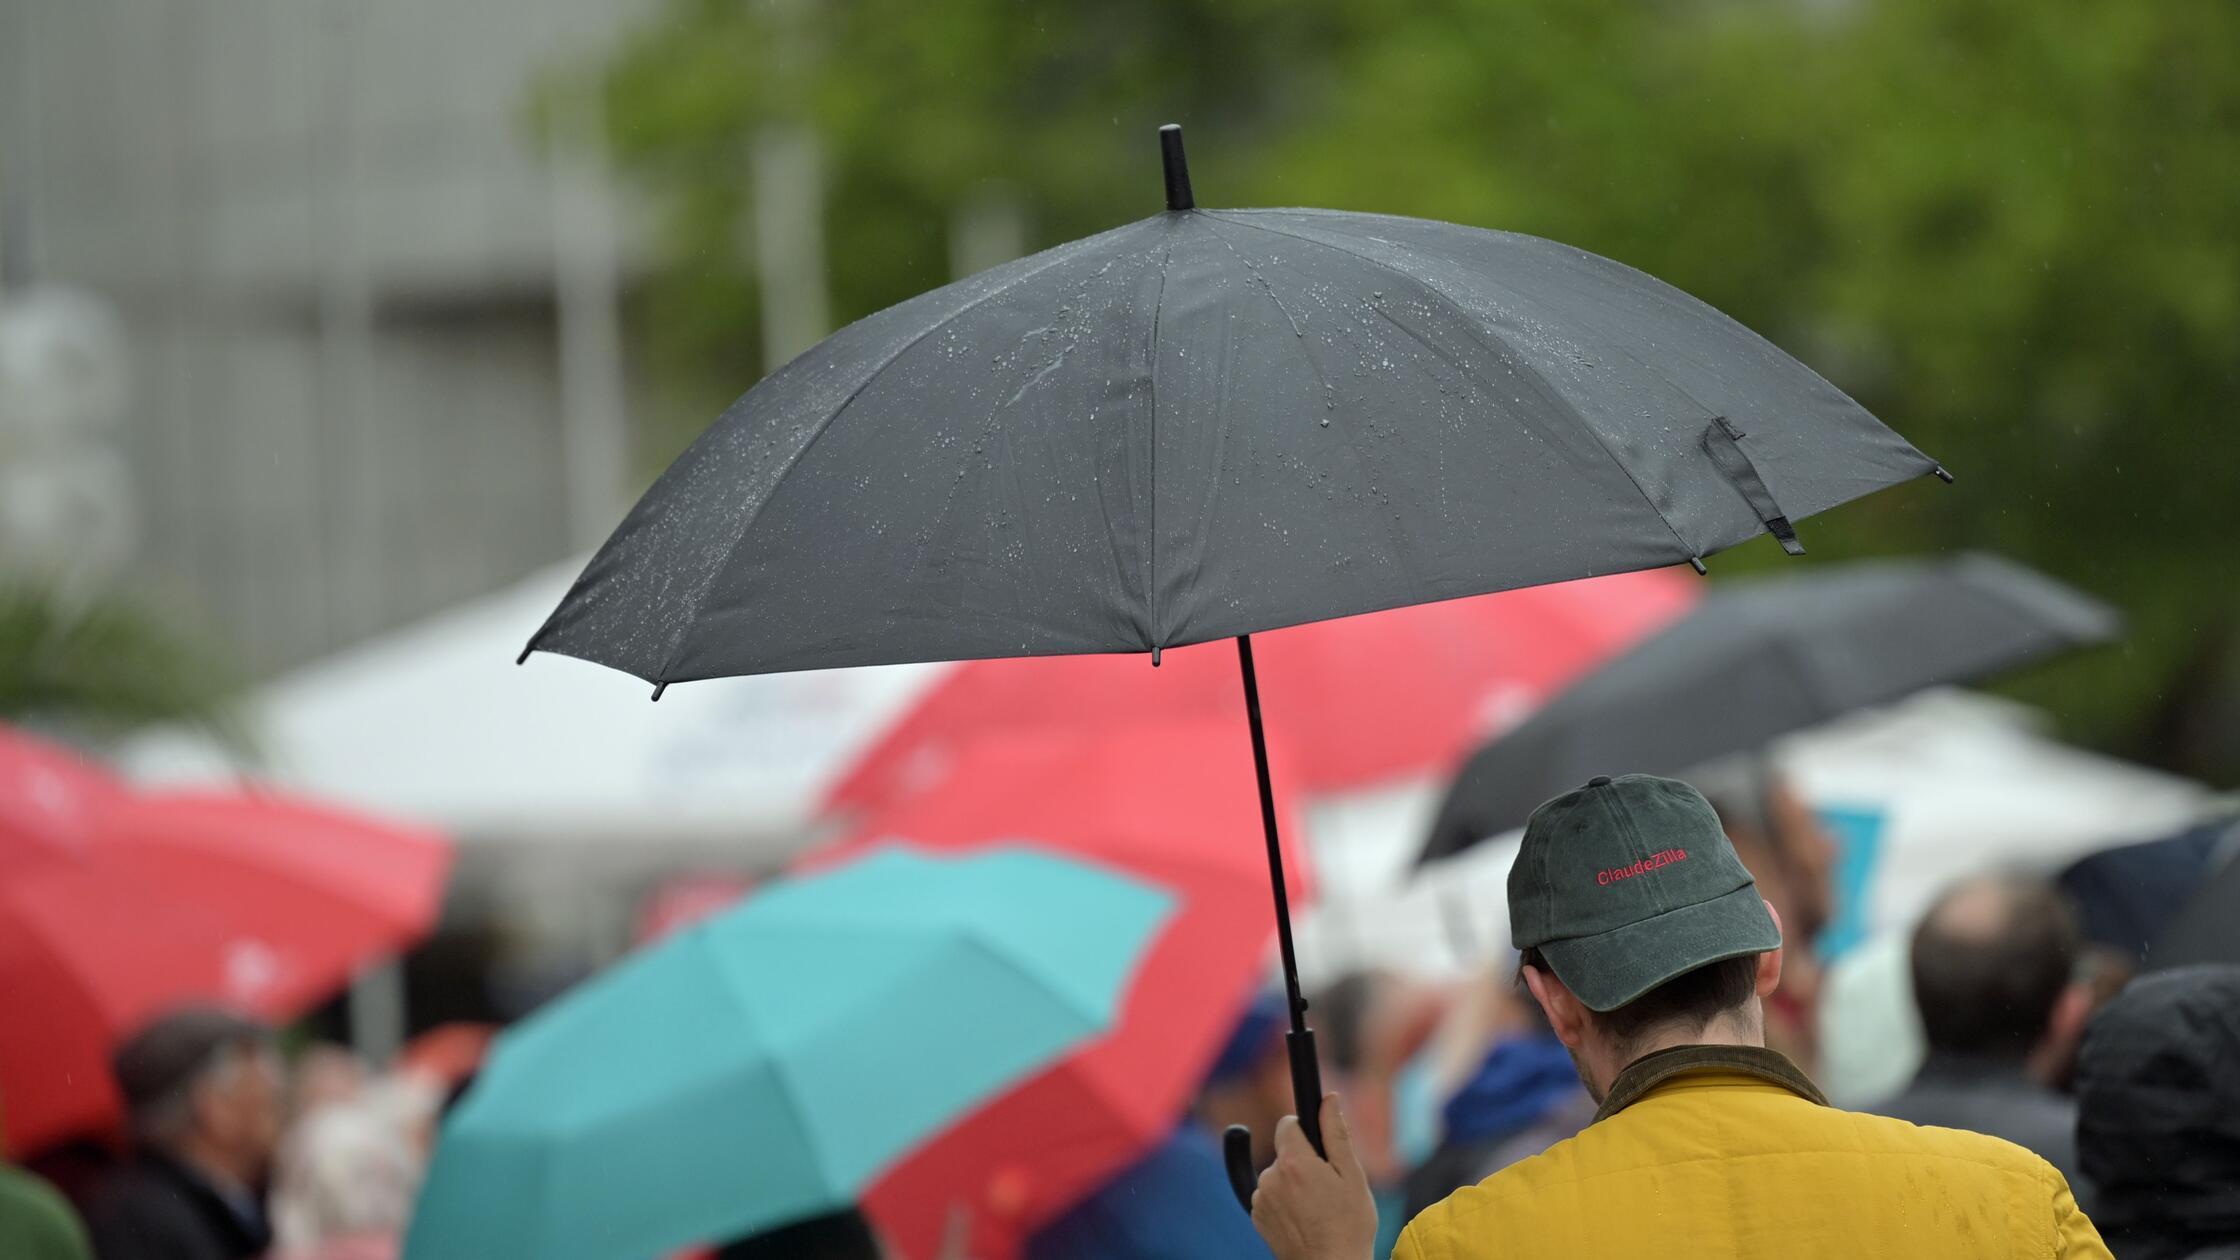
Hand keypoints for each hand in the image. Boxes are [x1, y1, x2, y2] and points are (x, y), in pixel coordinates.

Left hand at [1251, 1093, 1377, 1259]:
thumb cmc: (1349, 1225)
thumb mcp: (1352, 1175)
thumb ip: (1336, 1133)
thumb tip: (1329, 1098)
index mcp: (1294, 1163)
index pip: (1288, 1123)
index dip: (1305, 1130)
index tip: (1320, 1145)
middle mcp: (1271, 1178)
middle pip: (1285, 1151)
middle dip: (1304, 1160)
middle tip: (1328, 1185)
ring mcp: (1261, 1199)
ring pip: (1278, 1174)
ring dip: (1294, 1182)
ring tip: (1319, 1207)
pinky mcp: (1258, 1217)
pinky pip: (1270, 1195)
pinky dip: (1285, 1200)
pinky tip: (1305, 1217)